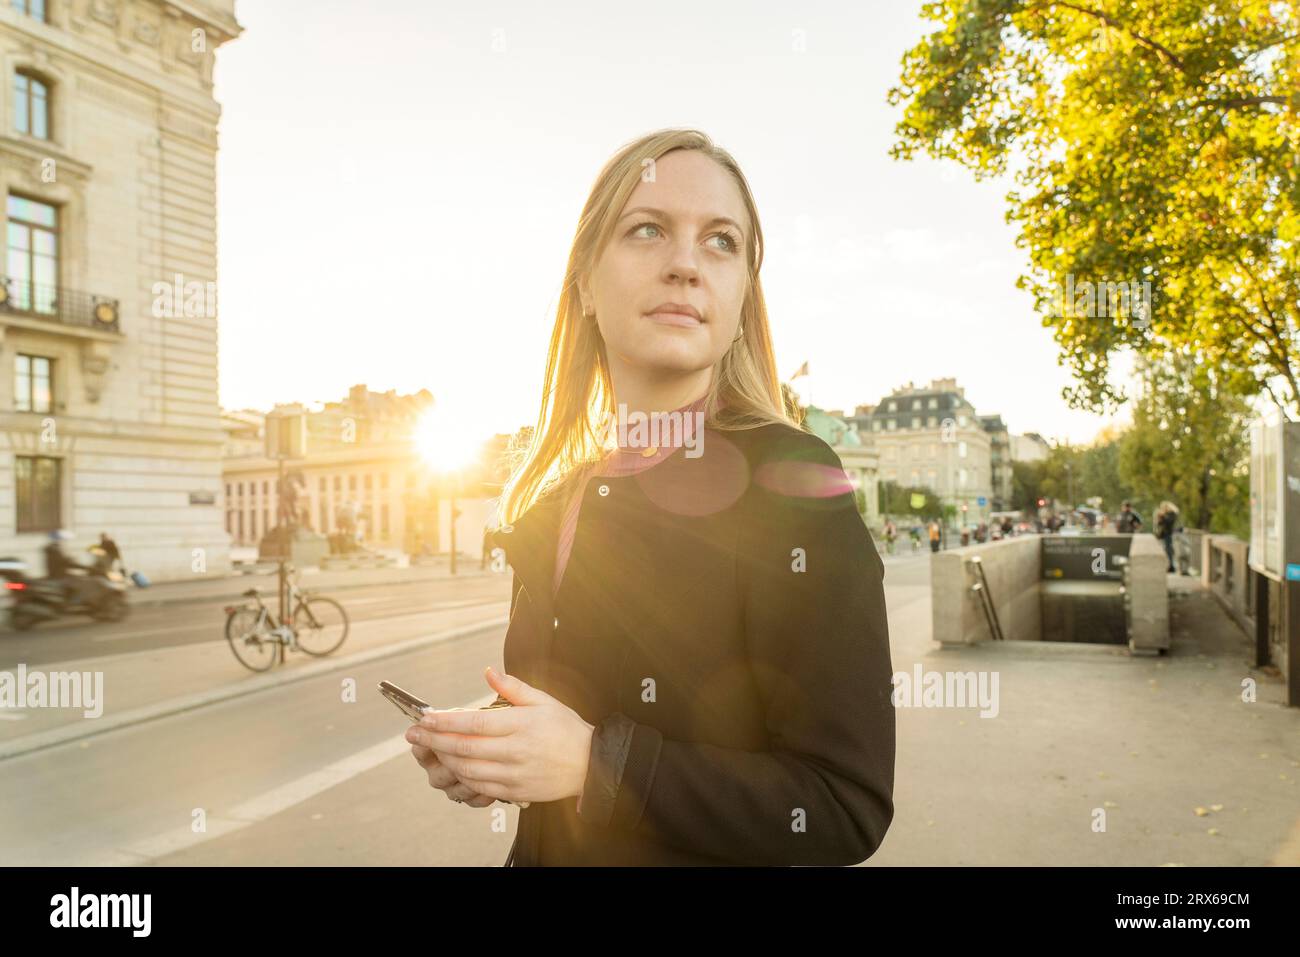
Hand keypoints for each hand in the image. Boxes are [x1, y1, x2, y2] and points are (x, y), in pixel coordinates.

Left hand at [405, 666, 594, 805]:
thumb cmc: (566, 729)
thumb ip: (513, 688)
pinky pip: (480, 787)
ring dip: (444, 759)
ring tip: (430, 748)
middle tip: (413, 734)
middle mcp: (515, 750)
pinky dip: (462, 777)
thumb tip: (489, 672)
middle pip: (464, 746)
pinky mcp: (515, 791)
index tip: (425, 717)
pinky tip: (453, 767)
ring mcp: (514, 773)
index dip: (445, 721)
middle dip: (434, 739)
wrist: (591, 765)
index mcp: (521, 724)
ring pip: (468, 769)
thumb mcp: (544, 700)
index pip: (474, 722)